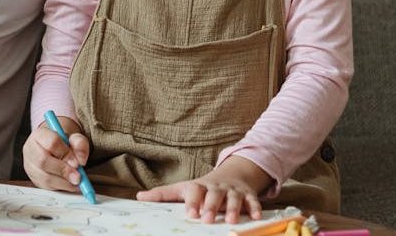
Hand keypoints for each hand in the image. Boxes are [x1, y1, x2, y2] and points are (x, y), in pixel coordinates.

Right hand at [22, 115, 90, 191]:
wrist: (57, 148)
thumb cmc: (64, 142)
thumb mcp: (74, 138)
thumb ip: (79, 143)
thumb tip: (81, 159)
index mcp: (39, 134)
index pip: (51, 143)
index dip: (66, 153)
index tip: (77, 162)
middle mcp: (30, 150)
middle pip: (43, 161)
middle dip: (63, 170)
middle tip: (78, 176)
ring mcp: (30, 166)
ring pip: (45, 177)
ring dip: (64, 182)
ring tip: (77, 180)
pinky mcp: (35, 179)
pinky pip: (47, 187)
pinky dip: (62, 187)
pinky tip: (71, 184)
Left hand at [136, 156, 272, 223]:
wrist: (231, 174)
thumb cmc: (202, 188)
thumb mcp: (183, 189)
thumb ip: (163, 195)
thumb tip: (139, 197)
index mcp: (199, 186)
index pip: (194, 191)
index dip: (192, 201)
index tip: (190, 214)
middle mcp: (216, 187)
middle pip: (214, 194)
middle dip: (211, 206)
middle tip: (207, 220)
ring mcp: (232, 190)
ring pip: (234, 197)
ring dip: (233, 208)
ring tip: (231, 221)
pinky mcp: (247, 194)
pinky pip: (252, 201)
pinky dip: (255, 208)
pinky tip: (256, 217)